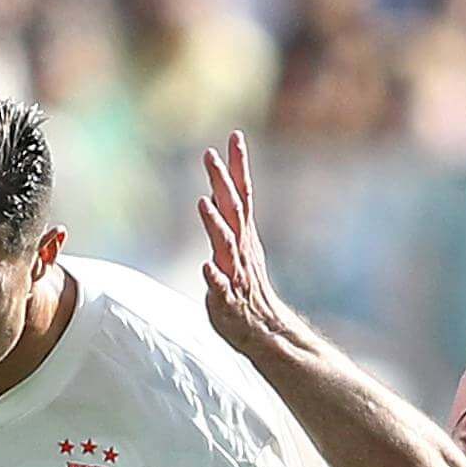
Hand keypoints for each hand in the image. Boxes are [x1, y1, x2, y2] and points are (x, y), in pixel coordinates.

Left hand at [197, 130, 293, 358]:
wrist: (262, 330)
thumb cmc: (244, 289)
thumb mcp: (236, 249)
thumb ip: (226, 220)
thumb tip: (216, 190)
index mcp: (242, 236)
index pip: (242, 194)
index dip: (238, 166)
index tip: (235, 136)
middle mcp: (240, 249)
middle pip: (233, 211)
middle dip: (223, 183)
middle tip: (211, 156)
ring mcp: (235, 273)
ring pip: (226, 245)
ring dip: (215, 224)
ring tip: (203, 202)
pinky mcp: (227, 300)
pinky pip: (221, 287)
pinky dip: (214, 276)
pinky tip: (206, 266)